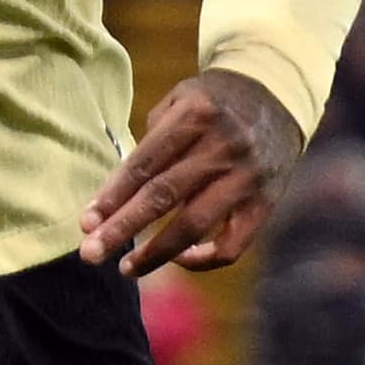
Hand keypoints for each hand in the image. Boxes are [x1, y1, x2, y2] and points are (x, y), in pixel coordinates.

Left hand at [80, 69, 307, 276]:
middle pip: (163, 196)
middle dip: (122, 227)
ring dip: (155, 253)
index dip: (112, 196)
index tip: (86, 222)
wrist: (278, 95)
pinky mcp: (265, 204)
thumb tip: (116, 195)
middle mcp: (224, 146)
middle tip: (90, 253)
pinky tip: (177, 259)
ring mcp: (247, 178)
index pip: (145, 164)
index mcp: (197, 115)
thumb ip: (151, 141)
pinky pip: (232, 246)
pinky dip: (202, 260)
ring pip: (194, 224)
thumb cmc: (214, 102)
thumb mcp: (181, 99)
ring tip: (125, 268)